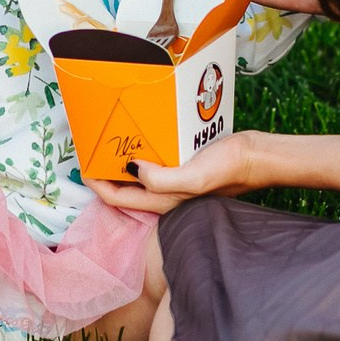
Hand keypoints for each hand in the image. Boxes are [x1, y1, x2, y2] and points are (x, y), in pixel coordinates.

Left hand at [85, 132, 264, 214]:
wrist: (257, 158)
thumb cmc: (228, 169)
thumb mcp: (193, 177)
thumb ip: (162, 179)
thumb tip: (131, 168)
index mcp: (162, 201)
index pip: (116, 198)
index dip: (95, 183)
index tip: (82, 163)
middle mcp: (164, 196)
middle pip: (123, 189)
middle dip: (104, 173)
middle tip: (91, 150)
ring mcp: (173, 184)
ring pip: (137, 177)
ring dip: (120, 163)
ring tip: (107, 142)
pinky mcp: (182, 170)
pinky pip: (153, 164)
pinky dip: (141, 154)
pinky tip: (139, 138)